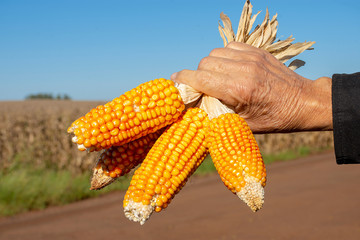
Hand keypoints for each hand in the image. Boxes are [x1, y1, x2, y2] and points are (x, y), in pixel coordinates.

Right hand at [171, 42, 332, 132]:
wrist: (303, 102)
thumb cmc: (274, 118)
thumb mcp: (243, 125)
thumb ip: (218, 114)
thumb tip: (195, 109)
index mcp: (239, 91)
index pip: (200, 78)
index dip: (183, 80)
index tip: (175, 82)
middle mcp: (243, 70)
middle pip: (205, 64)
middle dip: (198, 76)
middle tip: (202, 88)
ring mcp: (251, 57)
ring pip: (215, 53)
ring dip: (210, 65)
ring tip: (215, 78)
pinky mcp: (257, 51)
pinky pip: (229, 47)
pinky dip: (223, 56)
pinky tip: (228, 68)